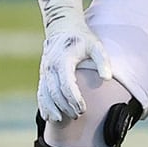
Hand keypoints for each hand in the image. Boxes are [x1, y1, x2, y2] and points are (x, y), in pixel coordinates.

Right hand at [36, 0, 112, 121]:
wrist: (63, 27)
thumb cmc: (83, 38)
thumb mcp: (96, 45)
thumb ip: (102, 61)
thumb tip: (107, 78)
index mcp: (63, 60)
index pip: (66, 84)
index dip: (74, 99)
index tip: (83, 109)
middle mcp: (50, 66)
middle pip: (55, 92)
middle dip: (65, 106)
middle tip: (78, 115)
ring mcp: (45, 71)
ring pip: (45, 94)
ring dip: (52, 109)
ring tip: (62, 120)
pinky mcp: (43, 74)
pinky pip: (40, 92)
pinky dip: (44, 105)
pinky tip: (49, 117)